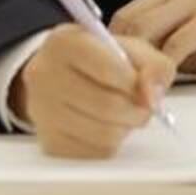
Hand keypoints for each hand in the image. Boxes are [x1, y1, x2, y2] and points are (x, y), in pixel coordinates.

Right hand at [11, 24, 173, 157]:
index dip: (138, 83)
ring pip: (104, 134)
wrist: (61, 76)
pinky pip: (95, 152)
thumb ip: (153, 65)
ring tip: (127, 114)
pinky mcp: (48, 141)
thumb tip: (152, 97)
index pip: (110, 69)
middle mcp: (45, 75)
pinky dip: (112, 142)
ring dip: (127, 128)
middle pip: (108, 106)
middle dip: (138, 110)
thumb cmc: (100, 59)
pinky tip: (109, 125)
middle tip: (146, 106)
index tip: (148, 87)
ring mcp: (42, 111)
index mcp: (66, 43)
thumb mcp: (131, 47)